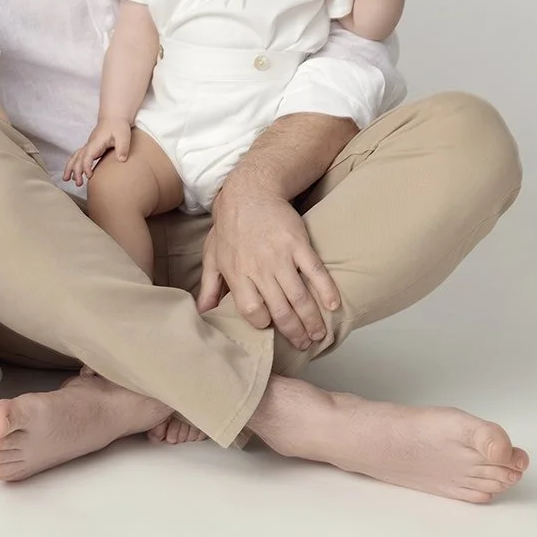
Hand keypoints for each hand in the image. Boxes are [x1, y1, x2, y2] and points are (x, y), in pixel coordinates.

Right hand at [64, 119, 131, 185]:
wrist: (114, 117)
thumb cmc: (118, 126)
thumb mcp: (123, 135)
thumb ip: (122, 147)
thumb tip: (121, 160)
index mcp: (96, 143)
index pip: (86, 156)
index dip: (85, 167)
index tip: (89, 176)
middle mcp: (90, 145)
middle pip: (77, 158)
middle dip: (75, 171)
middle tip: (78, 183)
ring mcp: (89, 146)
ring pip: (75, 157)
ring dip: (70, 168)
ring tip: (66, 179)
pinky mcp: (91, 148)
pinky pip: (78, 156)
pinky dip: (74, 164)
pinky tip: (74, 173)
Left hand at [200, 182, 340, 349]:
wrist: (249, 192)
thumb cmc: (229, 227)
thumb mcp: (212, 256)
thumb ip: (209, 286)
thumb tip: (203, 313)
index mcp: (237, 273)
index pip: (252, 311)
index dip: (263, 324)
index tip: (271, 328)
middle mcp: (259, 268)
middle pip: (279, 309)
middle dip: (293, 331)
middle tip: (303, 343)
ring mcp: (280, 256)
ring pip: (299, 297)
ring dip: (311, 319)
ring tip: (319, 334)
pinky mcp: (299, 244)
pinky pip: (315, 272)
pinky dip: (326, 290)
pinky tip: (333, 305)